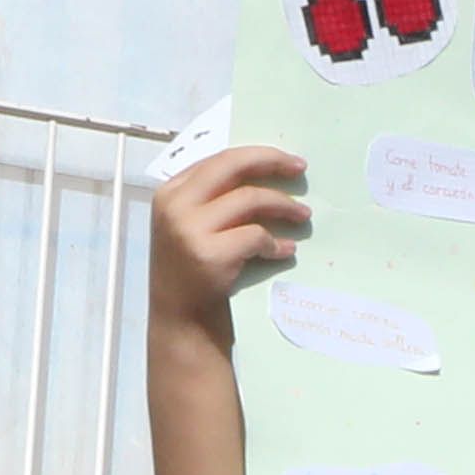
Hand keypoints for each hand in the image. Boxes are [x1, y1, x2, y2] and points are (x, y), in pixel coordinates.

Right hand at [152, 144, 307, 329]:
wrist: (181, 319)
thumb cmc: (193, 271)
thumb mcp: (191, 226)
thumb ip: (212, 199)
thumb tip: (263, 171)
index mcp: (171, 192)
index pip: (219, 159)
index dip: (258, 156)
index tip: (287, 161)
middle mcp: (176, 205)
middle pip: (233, 166)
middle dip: (272, 162)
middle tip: (301, 169)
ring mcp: (190, 229)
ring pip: (250, 199)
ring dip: (284, 206)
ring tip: (303, 216)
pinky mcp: (210, 255)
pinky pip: (257, 236)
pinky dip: (277, 243)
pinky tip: (287, 251)